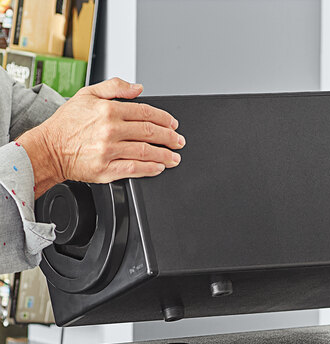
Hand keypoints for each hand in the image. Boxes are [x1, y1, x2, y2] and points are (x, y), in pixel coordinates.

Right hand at [18, 78, 185, 197]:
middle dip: (170, 138)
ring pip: (146, 152)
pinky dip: (150, 169)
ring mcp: (109, 151)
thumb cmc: (67, 123)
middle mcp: (110, 130)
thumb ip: (115, 88)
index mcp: (108, 110)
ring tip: (175, 158)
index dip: (165, 119)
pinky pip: (135, 169)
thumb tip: (138, 88)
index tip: (174, 124)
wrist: (49, 149)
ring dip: (165, 155)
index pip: (146, 113)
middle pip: (150, 132)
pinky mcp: (106, 169)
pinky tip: (159, 168)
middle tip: (180, 141)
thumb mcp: (87, 94)